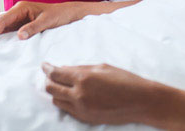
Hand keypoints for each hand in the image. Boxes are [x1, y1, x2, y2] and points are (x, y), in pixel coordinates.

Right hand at [0, 1, 93, 44]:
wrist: (67, 14)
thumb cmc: (59, 15)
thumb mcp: (48, 21)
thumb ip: (34, 28)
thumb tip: (19, 36)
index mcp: (21, 8)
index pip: (3, 20)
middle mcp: (16, 11)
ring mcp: (17, 18)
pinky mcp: (19, 24)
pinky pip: (4, 30)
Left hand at [43, 63, 165, 126]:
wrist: (140, 101)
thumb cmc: (125, 80)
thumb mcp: (103, 67)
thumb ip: (81, 68)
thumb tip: (64, 69)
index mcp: (84, 78)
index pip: (56, 74)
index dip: (47, 68)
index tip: (44, 65)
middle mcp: (79, 95)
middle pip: (51, 88)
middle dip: (48, 80)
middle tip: (51, 75)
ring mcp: (81, 109)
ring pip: (57, 101)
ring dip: (56, 92)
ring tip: (62, 86)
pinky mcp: (85, 118)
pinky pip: (67, 110)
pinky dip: (65, 102)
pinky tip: (71, 96)